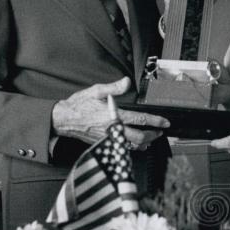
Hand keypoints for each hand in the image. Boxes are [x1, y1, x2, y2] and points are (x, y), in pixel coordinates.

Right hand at [52, 77, 169, 148]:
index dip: (155, 121)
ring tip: (150, 138)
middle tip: (159, 132)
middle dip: (152, 135)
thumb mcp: (96, 91)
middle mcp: (112, 129)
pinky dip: (132, 147)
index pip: (140, 120)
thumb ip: (114, 88)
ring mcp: (108, 138)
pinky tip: (135, 143)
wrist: (65, 119)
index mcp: (113, 116)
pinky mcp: (104, 143)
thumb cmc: (79, 105)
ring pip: (131, 146)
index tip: (164, 123)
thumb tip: (126, 82)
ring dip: (144, 143)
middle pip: (139, 137)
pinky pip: (122, 148)